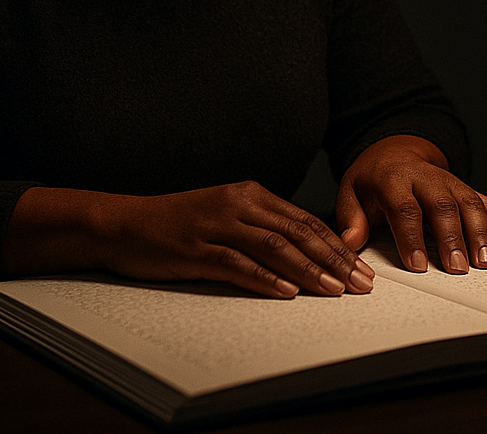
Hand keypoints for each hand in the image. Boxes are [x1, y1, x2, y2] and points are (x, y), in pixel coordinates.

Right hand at [1, 183, 373, 298]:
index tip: (361, 269)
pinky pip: (238, 264)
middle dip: (334, 261)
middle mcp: (239, 205)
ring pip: (275, 247)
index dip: (337, 246)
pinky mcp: (197, 248)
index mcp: (251, 194)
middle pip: (298, 233)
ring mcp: (217, 225)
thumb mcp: (226, 215)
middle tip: (360, 284)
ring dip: (309, 270)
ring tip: (334, 290)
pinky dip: (265, 279)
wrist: (125, 223)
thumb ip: (262, 227)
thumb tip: (306, 252)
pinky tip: (286, 292)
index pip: (305, 221)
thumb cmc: (178, 223)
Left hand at [336, 135, 486, 273]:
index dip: (412, 237)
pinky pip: (485, 202)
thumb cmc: (373, 179)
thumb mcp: (351, 192)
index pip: (405, 208)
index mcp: (394, 178)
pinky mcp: (465, 188)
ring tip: (484, 261)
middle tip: (457, 268)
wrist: (394, 151)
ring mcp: (449, 181)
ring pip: (469, 203)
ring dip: (480, 233)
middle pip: (443, 206)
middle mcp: (426, 177)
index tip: (417, 265)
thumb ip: (351, 218)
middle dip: (452, 238)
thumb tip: (350, 242)